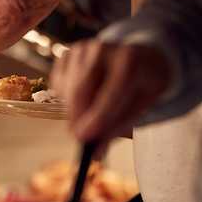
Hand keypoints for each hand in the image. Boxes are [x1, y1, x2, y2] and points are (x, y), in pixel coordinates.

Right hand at [50, 40, 170, 142]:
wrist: (140, 57)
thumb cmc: (142, 84)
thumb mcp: (141, 106)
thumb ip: (118, 126)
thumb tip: (95, 152)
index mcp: (130, 60)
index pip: (111, 91)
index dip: (97, 116)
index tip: (84, 138)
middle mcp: (104, 49)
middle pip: (82, 89)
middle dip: (77, 118)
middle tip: (79, 138)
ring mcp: (84, 49)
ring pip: (68, 88)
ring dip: (73, 111)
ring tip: (89, 117)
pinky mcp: (69, 53)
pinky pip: (59, 83)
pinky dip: (66, 98)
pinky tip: (84, 97)